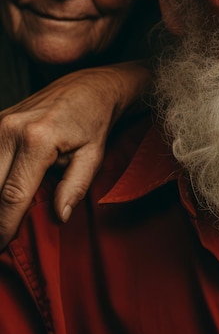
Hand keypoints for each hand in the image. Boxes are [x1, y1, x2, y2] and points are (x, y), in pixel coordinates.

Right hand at [0, 61, 151, 248]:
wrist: (89, 87)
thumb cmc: (94, 122)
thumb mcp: (93, 156)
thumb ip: (75, 187)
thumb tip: (59, 217)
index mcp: (37, 140)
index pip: (12, 195)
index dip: (4, 226)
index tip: (2, 246)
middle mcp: (10, 129)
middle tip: (0, 238)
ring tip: (2, 215)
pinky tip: (0, 192)